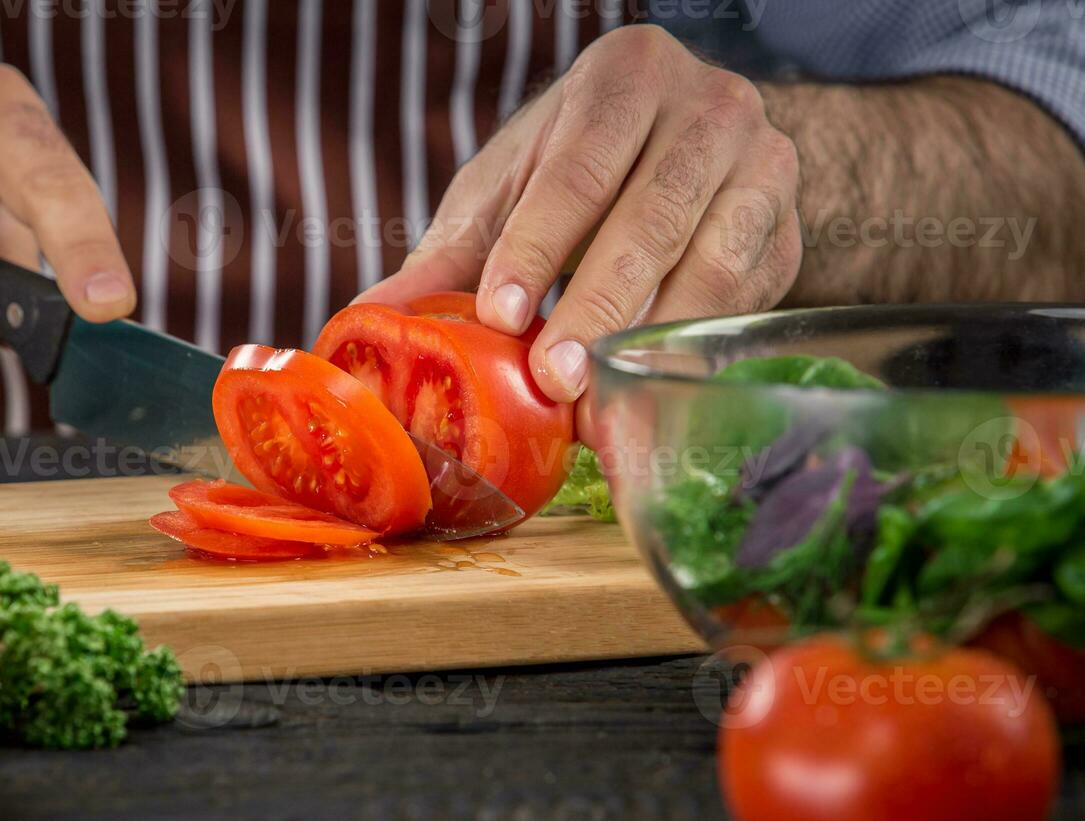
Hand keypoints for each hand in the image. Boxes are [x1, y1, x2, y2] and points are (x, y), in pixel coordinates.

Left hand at [359, 25, 801, 405]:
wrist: (684, 143)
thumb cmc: (577, 164)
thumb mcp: (508, 189)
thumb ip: (448, 253)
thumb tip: (370, 320)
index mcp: (627, 78)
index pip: (581, 168)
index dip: (539, 244)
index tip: (501, 312)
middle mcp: (711, 108)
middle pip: (652, 220)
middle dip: (597, 308)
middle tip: (552, 380)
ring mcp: (764, 167)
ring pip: (711, 264)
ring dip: (650, 342)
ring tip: (592, 404)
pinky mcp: (788, 232)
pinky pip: (743, 301)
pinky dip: (690, 353)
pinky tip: (644, 393)